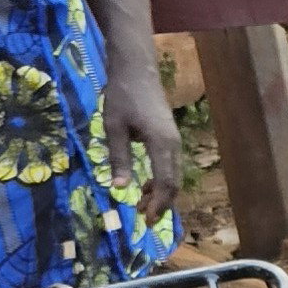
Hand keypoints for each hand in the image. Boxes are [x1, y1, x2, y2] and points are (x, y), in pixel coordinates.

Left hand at [97, 57, 180, 230]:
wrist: (137, 68)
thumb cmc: (122, 94)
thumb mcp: (113, 126)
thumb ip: (118, 158)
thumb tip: (120, 188)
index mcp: (161, 144)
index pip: (165, 183)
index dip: (158, 204)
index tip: (146, 220)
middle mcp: (173, 146)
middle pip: (173, 183)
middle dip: (161, 204)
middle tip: (144, 218)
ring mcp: (174, 142)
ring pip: (173, 176)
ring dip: (160, 193)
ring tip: (142, 203)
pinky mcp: (170, 137)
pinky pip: (170, 166)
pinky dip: (161, 180)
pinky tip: (146, 184)